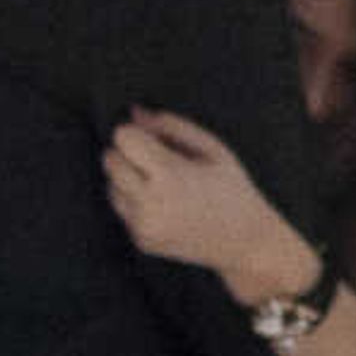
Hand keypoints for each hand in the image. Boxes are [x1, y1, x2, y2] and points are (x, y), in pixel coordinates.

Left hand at [103, 109, 315, 299]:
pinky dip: (135, 202)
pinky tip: (165, 204)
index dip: (136, 133)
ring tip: (162, 184)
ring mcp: (143, 226)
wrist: (245, 242)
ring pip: (111, 186)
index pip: (122, 138)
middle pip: (110, 160)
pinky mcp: (141, 240)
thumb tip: (136, 113)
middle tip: (156, 159)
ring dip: (127, 179)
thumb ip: (171, 126)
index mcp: (169, 175)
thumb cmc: (232, 189)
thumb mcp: (212, 148)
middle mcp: (150, 203)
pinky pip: (122, 209)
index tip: (153, 139)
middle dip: (127, 153)